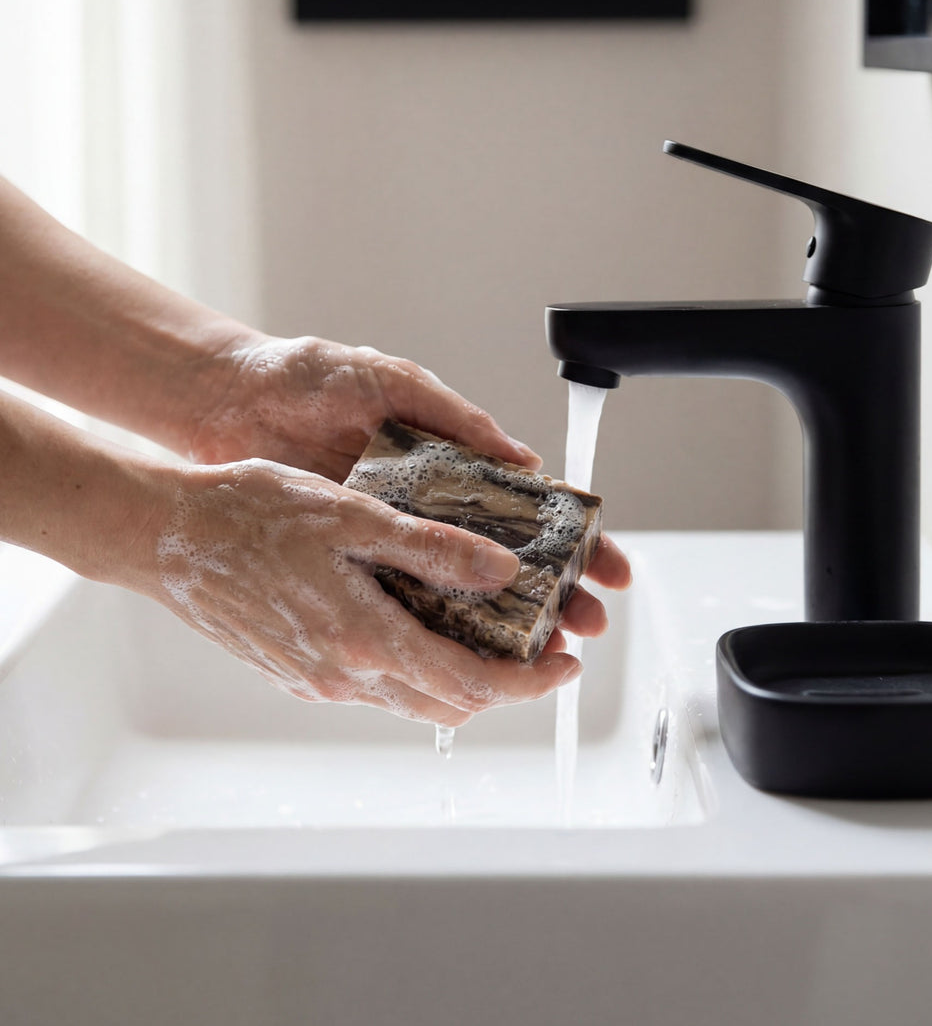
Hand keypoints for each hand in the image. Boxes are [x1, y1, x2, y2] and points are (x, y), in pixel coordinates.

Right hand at [153, 459, 584, 724]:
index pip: (471, 684)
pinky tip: (422, 623)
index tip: (563, 664)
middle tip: (537, 647)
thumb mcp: (352, 516)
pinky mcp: (298, 671)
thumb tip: (500, 569)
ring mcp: (317, 678)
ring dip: (460, 676)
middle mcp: (343, 674)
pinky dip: (416, 667)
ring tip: (491, 632)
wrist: (164, 536)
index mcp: (364, 638)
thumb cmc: (247, 514)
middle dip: (504, 684)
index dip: (529, 682)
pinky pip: (375, 685)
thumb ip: (431, 549)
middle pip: (447, 703)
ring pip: (411, 697)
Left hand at [186, 333, 632, 640]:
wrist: (228, 398)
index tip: (608, 566)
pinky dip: (434, 627)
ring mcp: (389, 540)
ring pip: (460, 593)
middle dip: (554, 594)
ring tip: (540, 648)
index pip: (528, 510)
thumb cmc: (308, 377)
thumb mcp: (393, 382)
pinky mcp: (348, 562)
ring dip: (503, 623)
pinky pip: (400, 602)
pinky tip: (463, 648)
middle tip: (585, 624)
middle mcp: (426, 510)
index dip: (573, 540)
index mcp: (449, 465)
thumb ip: (457, 417)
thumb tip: (525, 459)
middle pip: (507, 563)